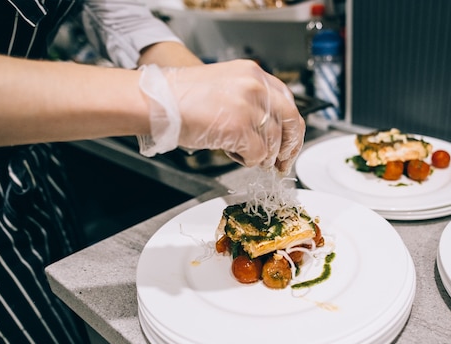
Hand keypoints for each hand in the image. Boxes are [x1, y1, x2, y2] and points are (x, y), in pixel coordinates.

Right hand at [138, 60, 304, 172]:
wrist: (158, 101)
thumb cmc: (182, 97)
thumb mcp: (224, 85)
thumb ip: (249, 99)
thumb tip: (268, 128)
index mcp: (253, 73)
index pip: (287, 99)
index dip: (292, 125)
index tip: (291, 140)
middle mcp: (255, 86)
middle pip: (291, 120)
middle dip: (291, 146)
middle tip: (284, 162)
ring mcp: (249, 106)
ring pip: (273, 142)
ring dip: (262, 156)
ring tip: (243, 154)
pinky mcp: (239, 128)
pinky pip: (258, 154)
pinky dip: (249, 160)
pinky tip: (233, 153)